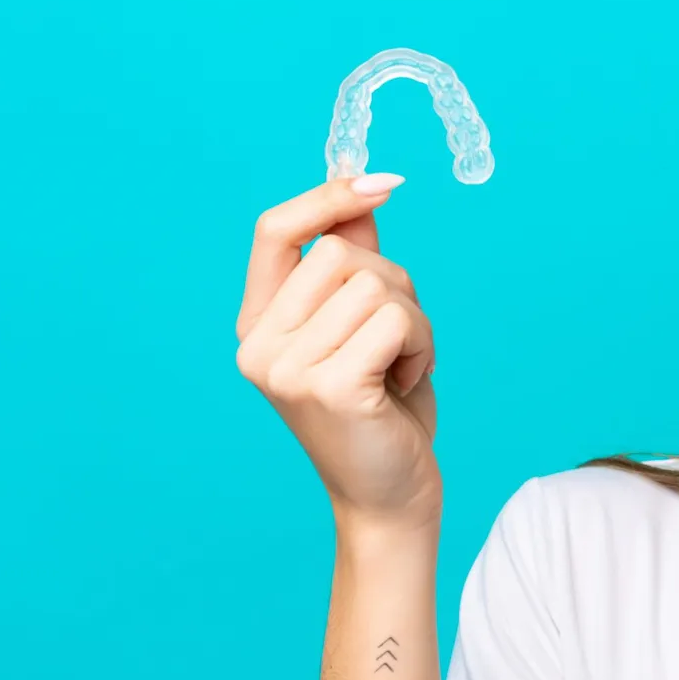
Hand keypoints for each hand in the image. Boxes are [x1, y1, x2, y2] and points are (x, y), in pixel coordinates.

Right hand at [235, 176, 441, 534]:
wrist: (391, 496)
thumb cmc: (383, 411)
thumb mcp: (365, 326)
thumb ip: (356, 264)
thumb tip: (364, 195)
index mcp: (257, 324)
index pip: (275, 230)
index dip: (329, 195)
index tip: (384, 184)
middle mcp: (258, 345)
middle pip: (340, 253)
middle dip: (394, 283)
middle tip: (399, 341)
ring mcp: (287, 367)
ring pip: (375, 284)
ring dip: (415, 321)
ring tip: (403, 367)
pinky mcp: (327, 387)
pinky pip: (395, 319)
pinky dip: (421, 345)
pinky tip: (407, 383)